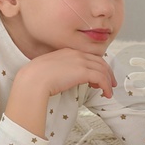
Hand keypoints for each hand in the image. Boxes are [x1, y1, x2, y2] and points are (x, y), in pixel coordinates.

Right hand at [4, 49, 118, 138]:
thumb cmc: (35, 77)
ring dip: (108, 81)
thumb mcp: (48, 69)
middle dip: (107, 72)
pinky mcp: (83, 71)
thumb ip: (58, 69)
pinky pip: (101, 78)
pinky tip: (105, 93)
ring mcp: (80, 61)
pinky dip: (106, 86)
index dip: (97, 66)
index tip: (99, 76)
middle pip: (99, 61)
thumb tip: (62, 78)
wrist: (33, 79)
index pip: (88, 57)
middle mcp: (75, 54)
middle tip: (111, 83)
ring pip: (102, 69)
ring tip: (109, 91)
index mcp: (67, 51)